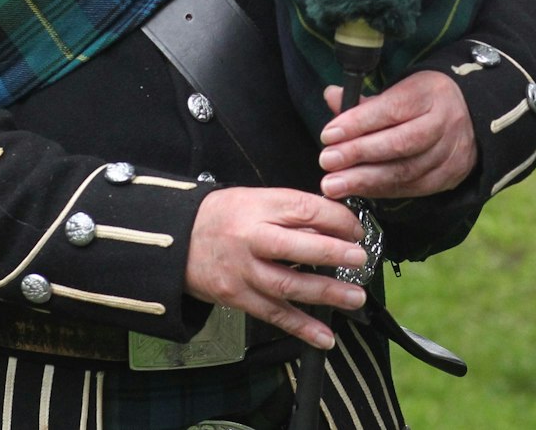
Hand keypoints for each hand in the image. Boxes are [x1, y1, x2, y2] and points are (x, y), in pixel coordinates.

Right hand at [184, 187, 368, 349]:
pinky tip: (325, 336)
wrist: (175, 241)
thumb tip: (337, 226)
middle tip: (360, 259)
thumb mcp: (256, 199)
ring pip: (288, 285)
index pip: (304, 208)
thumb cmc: (222, 217)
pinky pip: (274, 314)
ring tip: (354, 297)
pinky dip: (302, 328)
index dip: (336, 219)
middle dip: (333, 253)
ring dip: (326, 293)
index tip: (356, 230)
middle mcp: (250, 238)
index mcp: (258, 206)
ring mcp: (243, 271)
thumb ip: (294, 211)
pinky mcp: (238, 297)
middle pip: (295, 246)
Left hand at [318, 70, 476, 199]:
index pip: (391, 109)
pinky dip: (384, 190)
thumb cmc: (426, 101)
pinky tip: (359, 190)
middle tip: (326, 162)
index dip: (358, 123)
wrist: (473, 116)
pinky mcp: (450, 176)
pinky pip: (414, 187)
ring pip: (406, 170)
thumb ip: (366, 101)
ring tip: (334, 185)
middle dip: (359, 154)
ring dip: (366, 180)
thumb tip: (331, 96)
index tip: (328, 135)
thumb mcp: (401, 89)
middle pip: (400, 143)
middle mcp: (444, 123)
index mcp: (429, 94)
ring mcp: (451, 152)